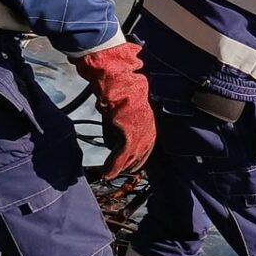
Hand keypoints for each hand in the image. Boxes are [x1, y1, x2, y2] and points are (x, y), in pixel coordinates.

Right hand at [74, 41, 155, 179]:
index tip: (132, 162)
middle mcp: (148, 128)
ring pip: (130, 157)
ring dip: (119, 167)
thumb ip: (123, 113)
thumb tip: (114, 118)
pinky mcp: (129, 138)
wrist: (118, 80)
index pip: (146, 142)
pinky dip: (113, 166)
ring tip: (110, 174)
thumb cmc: (120, 85)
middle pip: (140, 153)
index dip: (138, 154)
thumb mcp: (125, 101)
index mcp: (148, 119)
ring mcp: (140, 133)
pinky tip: (106, 173)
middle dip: (131, 163)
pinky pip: (120, 157)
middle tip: (121, 171)